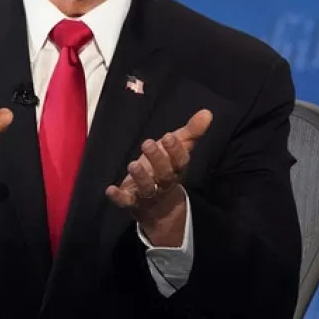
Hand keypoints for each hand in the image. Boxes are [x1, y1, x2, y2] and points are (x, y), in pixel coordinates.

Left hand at [106, 109, 212, 228]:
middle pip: (164, 174)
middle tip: (147, 143)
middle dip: (157, 159)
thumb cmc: (168, 167)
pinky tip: (110, 189)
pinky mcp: (132, 201)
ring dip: (141, 177)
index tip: (168, 137)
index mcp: (177, 169)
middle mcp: (164, 182)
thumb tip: (208, 112)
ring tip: (133, 164)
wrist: (159, 205)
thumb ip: (192, 131)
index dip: (175, 150)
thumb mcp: (180, 148)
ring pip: (147, 188)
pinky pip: (126, 201)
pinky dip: (119, 197)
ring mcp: (148, 194)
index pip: (180, 161)